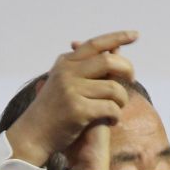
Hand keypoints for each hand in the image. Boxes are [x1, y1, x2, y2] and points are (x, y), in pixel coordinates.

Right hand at [5, 30, 137, 168]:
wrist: (34, 134)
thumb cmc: (55, 111)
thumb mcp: (66, 83)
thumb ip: (86, 69)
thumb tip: (113, 54)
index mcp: (66, 62)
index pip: (96, 44)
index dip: (117, 38)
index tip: (136, 35)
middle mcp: (68, 71)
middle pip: (109, 62)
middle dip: (127, 70)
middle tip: (132, 80)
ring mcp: (72, 89)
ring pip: (114, 88)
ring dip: (122, 100)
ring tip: (116, 109)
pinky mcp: (78, 109)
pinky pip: (111, 108)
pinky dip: (116, 116)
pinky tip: (111, 121)